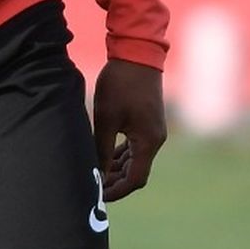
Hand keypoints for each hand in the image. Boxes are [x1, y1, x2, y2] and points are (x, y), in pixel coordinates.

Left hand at [91, 58, 166, 202]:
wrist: (137, 53)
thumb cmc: (120, 85)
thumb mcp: (106, 119)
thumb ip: (102, 149)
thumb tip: (98, 174)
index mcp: (148, 142)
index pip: (135, 179)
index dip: (117, 191)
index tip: (99, 195)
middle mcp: (155, 140)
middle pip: (137, 172)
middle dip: (116, 181)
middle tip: (93, 185)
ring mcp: (154, 131)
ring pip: (136, 160)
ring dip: (118, 168)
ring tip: (96, 172)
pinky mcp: (148, 122)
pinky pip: (136, 147)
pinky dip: (122, 155)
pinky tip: (106, 155)